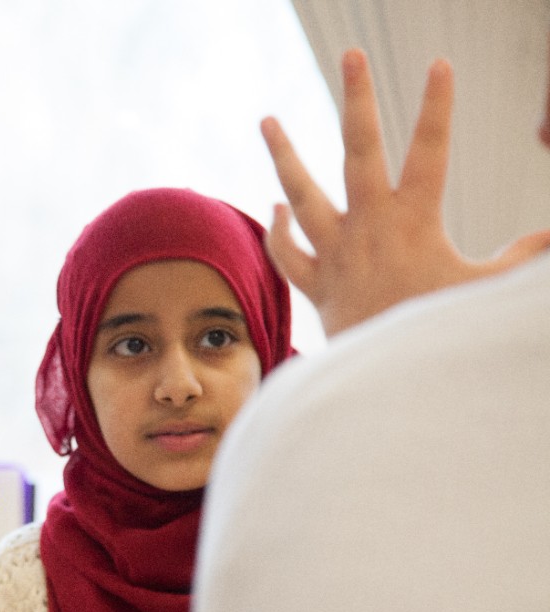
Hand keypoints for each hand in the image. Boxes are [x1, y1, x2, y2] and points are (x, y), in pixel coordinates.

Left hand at [262, 49, 549, 335]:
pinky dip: (279, 231)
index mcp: (415, 220)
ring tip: (266, 120)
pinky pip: (288, 254)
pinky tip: (276, 206)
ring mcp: (336, 253)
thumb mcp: (486, 289)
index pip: (430, 150)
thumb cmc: (442, 333)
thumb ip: (518, 259)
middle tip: (350, 56)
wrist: (391, 382)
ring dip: (284, 156)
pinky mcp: (315, 284)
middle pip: (358, 151)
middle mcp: (369, 227)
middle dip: (356, 100)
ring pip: (301, 194)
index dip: (437, 107)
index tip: (440, 64)